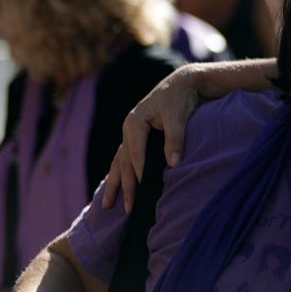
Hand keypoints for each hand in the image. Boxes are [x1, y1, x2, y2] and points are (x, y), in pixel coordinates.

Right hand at [100, 65, 206, 210]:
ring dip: (115, 183)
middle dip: (124, 186)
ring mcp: (131, 133)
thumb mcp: (178, 115)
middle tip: (128, 209)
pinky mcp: (137, 136)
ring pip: (119, 162)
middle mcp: (129, 128)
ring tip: (107, 205)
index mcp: (135, 122)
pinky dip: (118, 172)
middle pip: (124, 162)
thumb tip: (173, 164)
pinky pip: (124, 158)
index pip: (135, 153)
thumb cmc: (180, 98)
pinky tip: (111, 184)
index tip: (142, 190)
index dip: (139, 172)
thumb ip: (175, 138)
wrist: (183, 82)